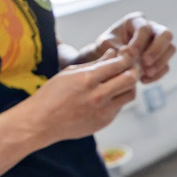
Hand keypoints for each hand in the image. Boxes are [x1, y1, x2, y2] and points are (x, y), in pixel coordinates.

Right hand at [14, 49, 137, 144]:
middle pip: (130, 79)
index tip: (128, 54)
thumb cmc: (52, 94)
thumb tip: (113, 53)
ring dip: (130, 86)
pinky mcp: (105, 121)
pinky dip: (119, 98)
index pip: (117, 65)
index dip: (127, 57)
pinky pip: (120, 106)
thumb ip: (94, 64)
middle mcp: (98, 95)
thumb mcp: (69, 73)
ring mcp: (103, 111)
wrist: (42, 122)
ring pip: (130, 94)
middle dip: (134, 70)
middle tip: (133, 66)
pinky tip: (110, 94)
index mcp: (87, 79)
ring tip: (122, 80)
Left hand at [88, 12, 175, 82]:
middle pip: (166, 34)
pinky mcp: (161, 58)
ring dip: (160, 63)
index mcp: (136, 21)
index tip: (131, 54)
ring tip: (145, 74)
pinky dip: (157, 74)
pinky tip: (143, 80)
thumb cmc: (106, 47)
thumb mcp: (106, 45)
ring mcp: (159, 44)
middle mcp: (152, 29)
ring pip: (170, 49)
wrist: (108, 59)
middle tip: (146, 63)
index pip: (144, 28)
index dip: (140, 41)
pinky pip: (166, 66)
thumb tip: (134, 57)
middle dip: (157, 50)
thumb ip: (119, 49)